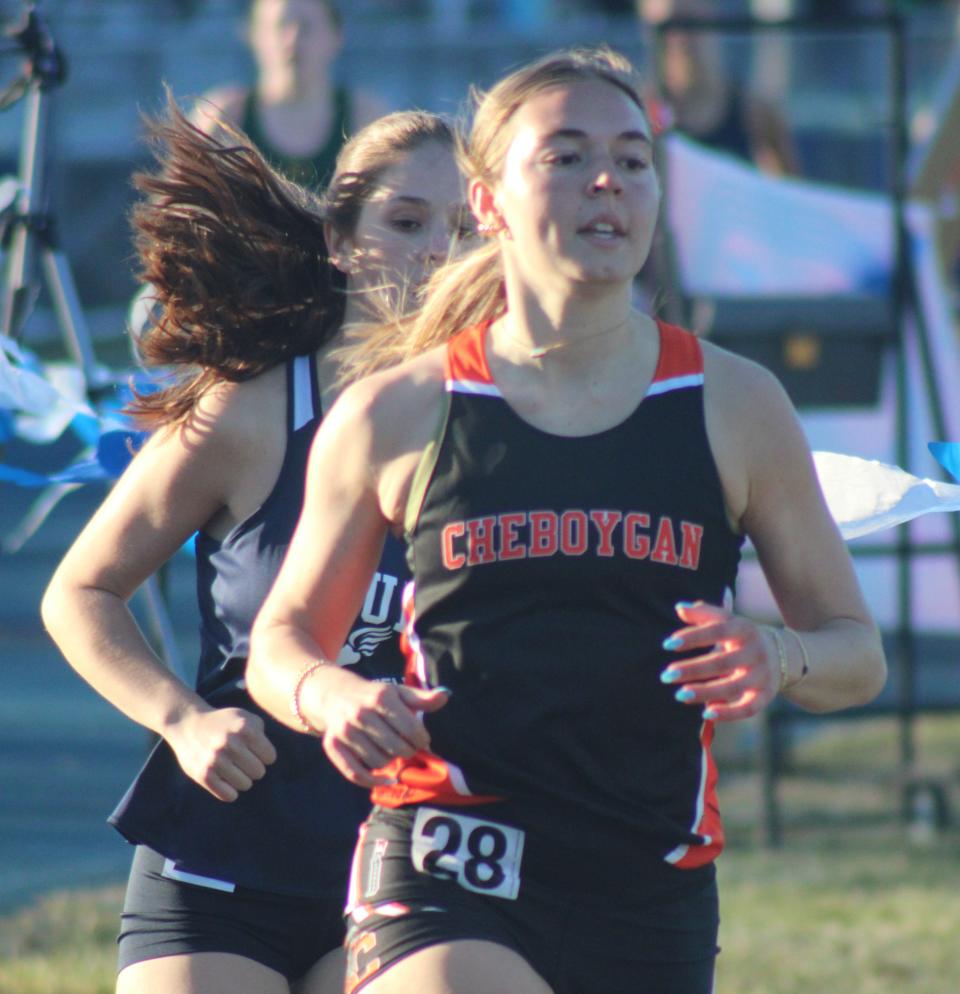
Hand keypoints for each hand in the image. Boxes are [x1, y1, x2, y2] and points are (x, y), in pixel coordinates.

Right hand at [165, 706, 276, 800]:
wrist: (188, 724)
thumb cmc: (224, 722)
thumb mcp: (245, 717)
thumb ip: (261, 733)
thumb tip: (269, 757)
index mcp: (244, 728)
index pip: (270, 757)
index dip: (264, 755)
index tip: (254, 750)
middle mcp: (230, 743)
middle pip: (259, 772)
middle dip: (253, 767)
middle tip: (242, 760)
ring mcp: (215, 760)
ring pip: (246, 785)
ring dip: (242, 779)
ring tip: (233, 768)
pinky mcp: (204, 775)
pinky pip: (229, 796)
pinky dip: (230, 791)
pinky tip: (225, 780)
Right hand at [306, 668, 449, 786]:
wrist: (335, 695)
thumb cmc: (374, 696)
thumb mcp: (398, 692)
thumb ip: (421, 698)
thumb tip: (445, 697)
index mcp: (381, 698)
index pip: (411, 730)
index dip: (422, 739)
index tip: (422, 740)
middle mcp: (361, 714)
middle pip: (397, 749)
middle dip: (408, 751)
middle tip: (408, 747)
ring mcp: (345, 731)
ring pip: (378, 763)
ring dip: (390, 761)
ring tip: (390, 750)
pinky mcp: (332, 746)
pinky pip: (355, 774)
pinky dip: (372, 781)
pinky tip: (385, 779)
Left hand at [660, 600, 778, 721]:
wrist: (783, 653)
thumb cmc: (741, 635)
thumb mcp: (727, 620)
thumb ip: (703, 613)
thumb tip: (679, 608)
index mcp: (744, 629)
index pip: (717, 630)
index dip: (693, 637)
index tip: (667, 644)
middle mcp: (755, 652)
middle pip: (722, 663)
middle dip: (693, 670)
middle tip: (666, 675)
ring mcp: (762, 675)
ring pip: (733, 687)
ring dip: (705, 692)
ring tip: (679, 694)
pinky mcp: (765, 695)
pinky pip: (748, 708)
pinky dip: (729, 713)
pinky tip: (706, 713)